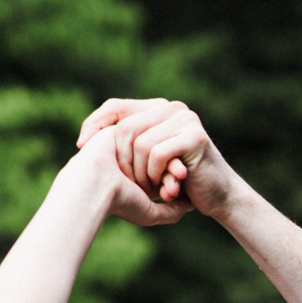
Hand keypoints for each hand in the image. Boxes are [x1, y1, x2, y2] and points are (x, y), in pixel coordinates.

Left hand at [76, 98, 240, 219]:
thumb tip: (85, 139)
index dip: (95, 123)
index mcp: (158, 109)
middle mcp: (172, 108)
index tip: (82, 146)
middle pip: (125, 128)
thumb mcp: (148, 160)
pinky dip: (156, 174)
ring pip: (140, 143)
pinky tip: (167, 187)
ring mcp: (185, 120)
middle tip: (132, 184)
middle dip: (122, 161)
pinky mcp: (195, 137)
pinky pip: (158, 154)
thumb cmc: (180, 182)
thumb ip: (128, 143)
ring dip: (141, 173)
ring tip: (153, 188)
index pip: (116, 106)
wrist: (219, 197)